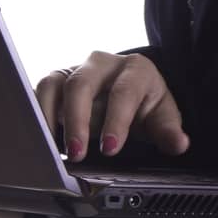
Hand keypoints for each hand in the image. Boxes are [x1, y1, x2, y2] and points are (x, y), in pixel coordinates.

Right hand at [35, 51, 190, 162]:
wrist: (130, 91)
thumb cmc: (145, 103)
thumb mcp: (162, 116)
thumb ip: (168, 131)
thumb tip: (179, 144)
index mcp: (135, 69)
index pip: (123, 91)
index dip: (116, 120)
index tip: (110, 149)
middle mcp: (103, 64)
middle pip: (82, 83)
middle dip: (78, 119)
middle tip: (78, 153)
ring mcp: (77, 70)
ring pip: (56, 84)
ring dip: (51, 117)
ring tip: (54, 149)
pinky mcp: (58, 80)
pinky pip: (42, 91)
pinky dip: (39, 113)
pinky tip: (41, 138)